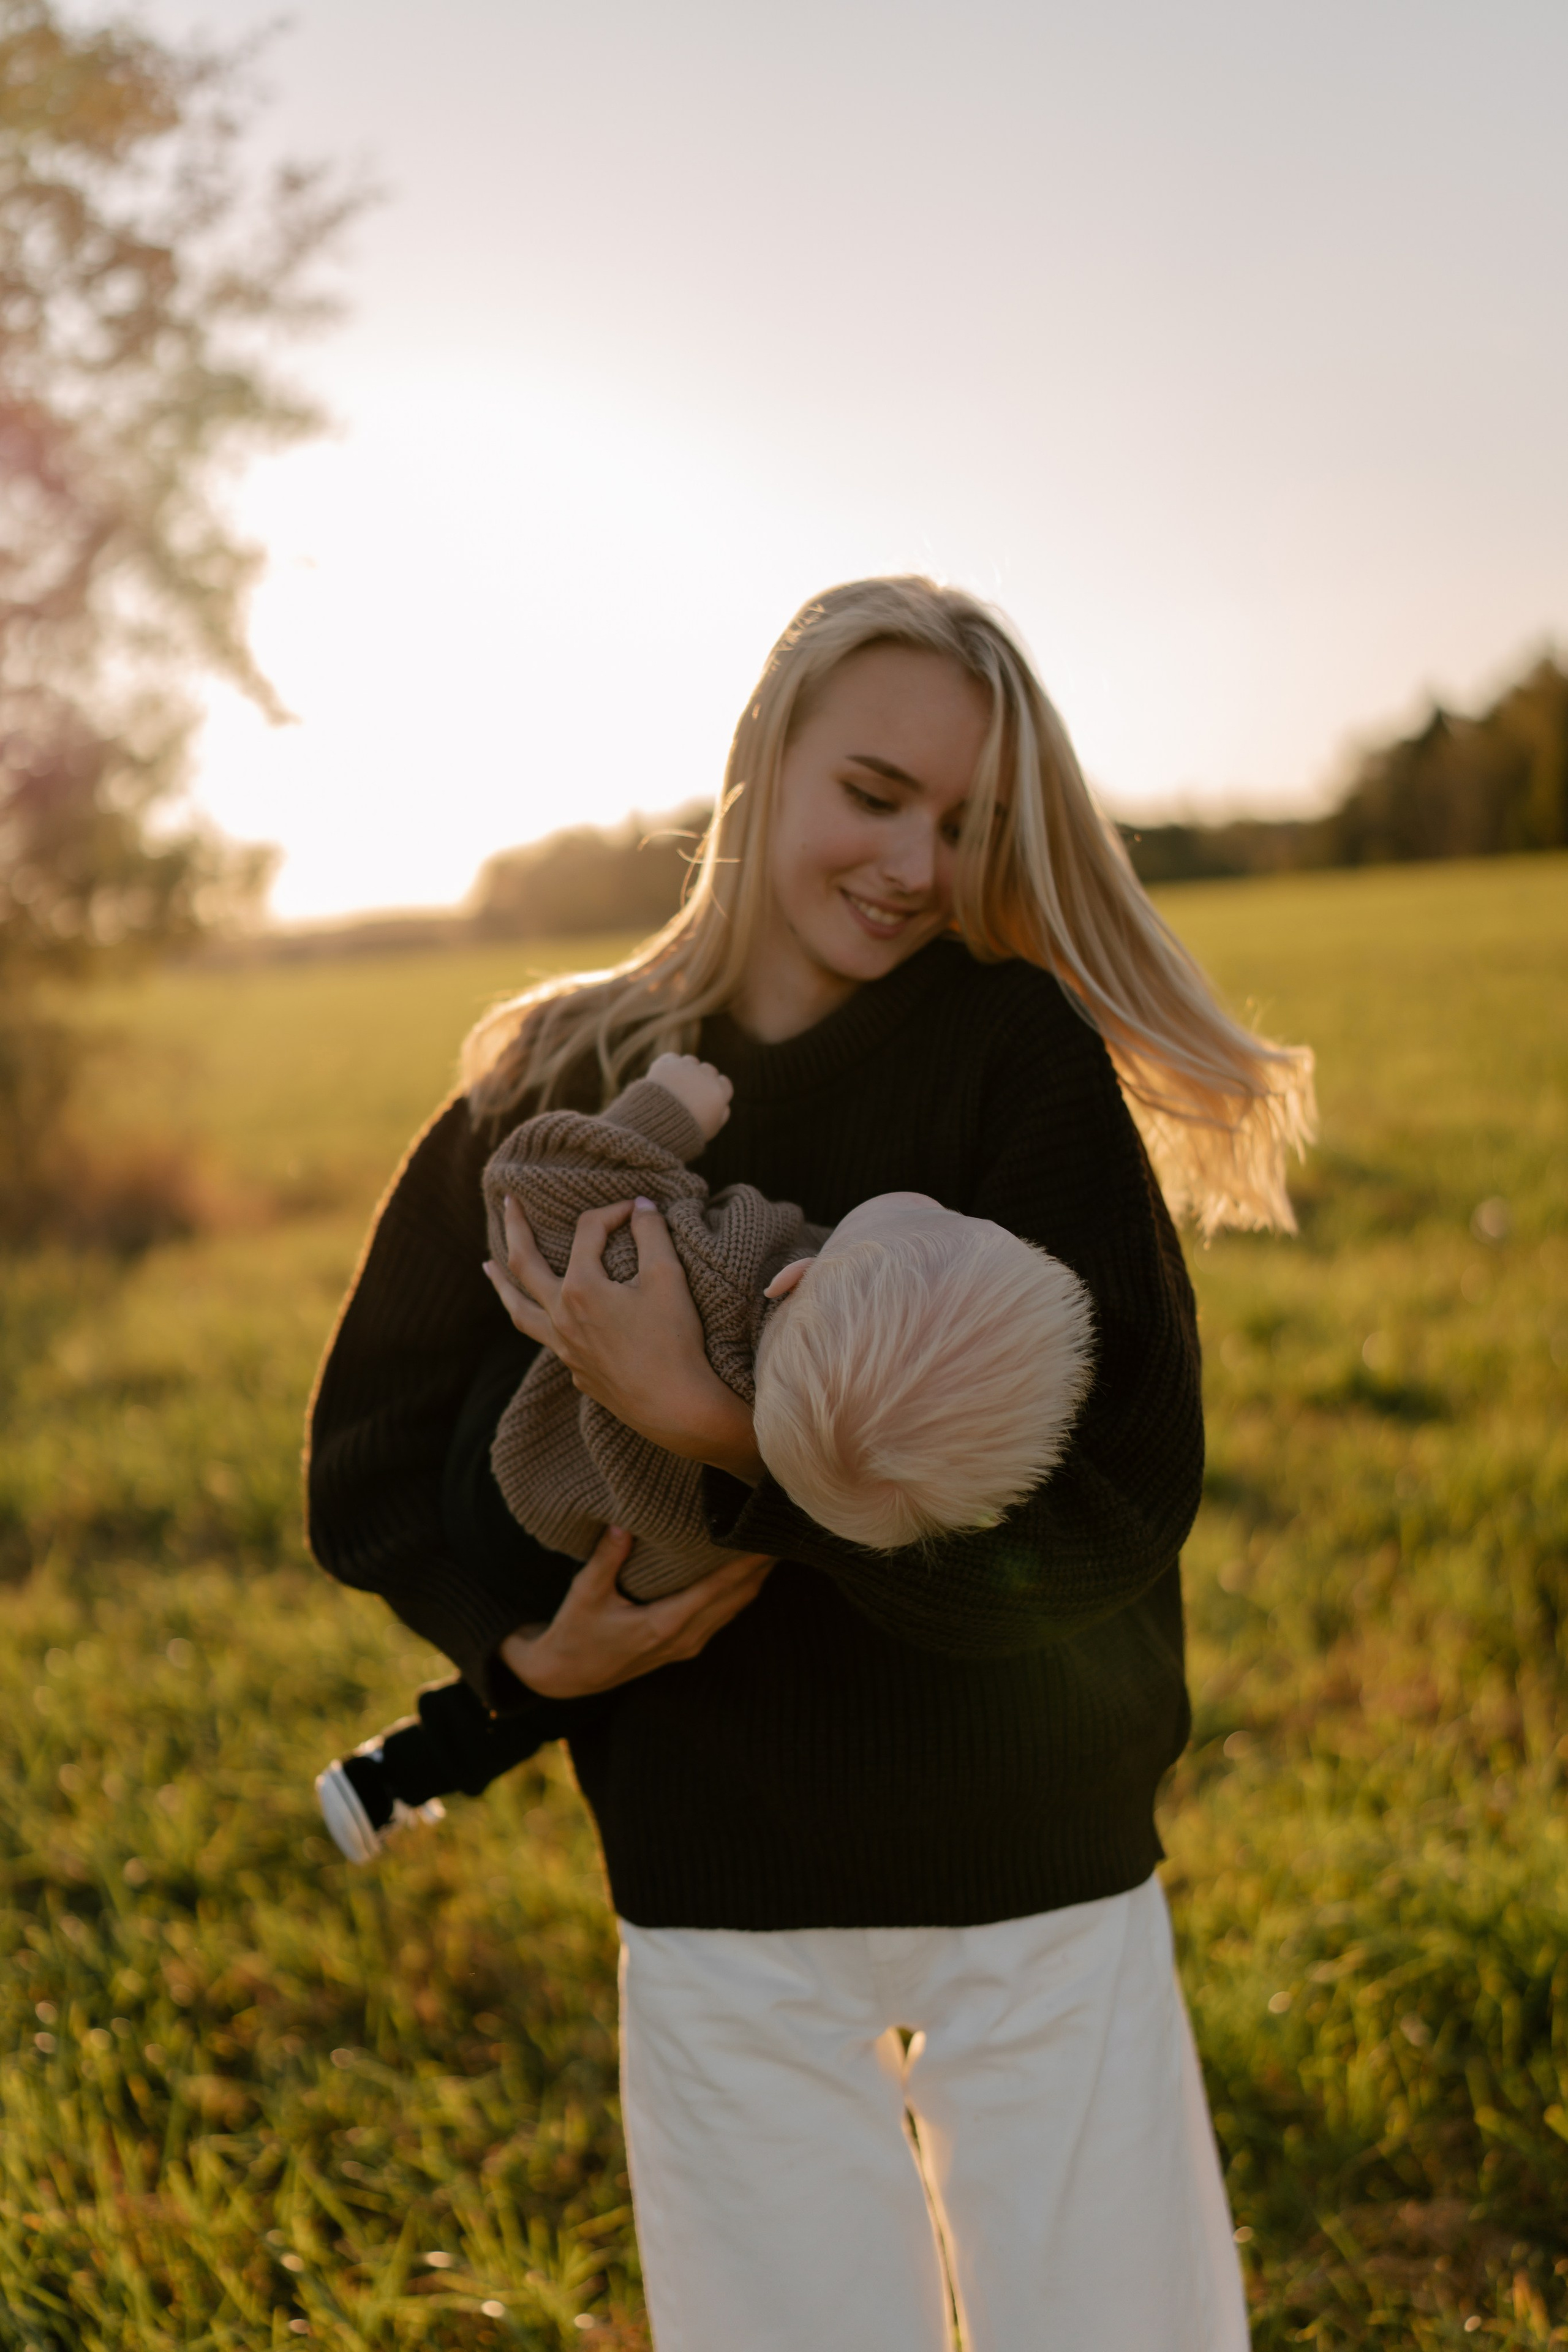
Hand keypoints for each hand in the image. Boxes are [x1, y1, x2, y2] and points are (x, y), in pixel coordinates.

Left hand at [484, 1193, 764, 1481]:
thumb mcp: (669, 1278)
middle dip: (516, 1227)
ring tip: (487, 1265)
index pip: (588, 1232)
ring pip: (519, 1310)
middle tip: (507, 1201)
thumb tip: (642, 1206)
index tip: (638, 1209)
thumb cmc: (675, 1341)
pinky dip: (534, 1317)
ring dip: (502, 1284)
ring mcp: (564, 1347)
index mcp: (581, 1289)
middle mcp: (561, 1317)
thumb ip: (653, 1234)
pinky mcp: (576, 1370)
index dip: (614, 1212)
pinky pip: (543, 1338)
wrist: (677, 1407)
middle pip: (525, 1264)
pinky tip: (541, 1315)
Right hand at [500, 1525, 772, 1696]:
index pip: (717, 1589)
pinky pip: (724, 1614)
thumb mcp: (584, 1594)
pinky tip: (750, 1571)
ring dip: (756, 1579)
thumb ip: (606, 1558)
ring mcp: (688, 1644)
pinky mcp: (686, 1644)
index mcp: (663, 1625)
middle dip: (761, 1566)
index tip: (766, 1538)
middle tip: (782, 1530)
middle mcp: (684, 1637)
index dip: (745, 1563)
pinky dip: (740, 1591)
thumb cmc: (575, 1633)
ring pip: (735, 1608)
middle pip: (737, 1598)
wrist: (568, 1676)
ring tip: (774, 1544)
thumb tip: (622, 1523)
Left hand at [647, 1052, 732, 1141]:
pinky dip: (668, 1066)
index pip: (724, 1083)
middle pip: (708, 1070)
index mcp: (719, 1092)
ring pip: (690, 1062)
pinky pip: (671, 1059)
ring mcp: (685, 1067)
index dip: (716, 1090)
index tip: (706, 1098)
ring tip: (675, 1088)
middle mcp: (705, 1075)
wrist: (656, 1124)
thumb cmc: (686, 1131)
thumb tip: (724, 1104)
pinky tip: (664, 1080)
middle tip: (689, 1094)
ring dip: (685, 1071)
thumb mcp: (711, 1129)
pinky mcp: (666, 1064)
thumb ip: (722, 1115)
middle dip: (701, 1079)